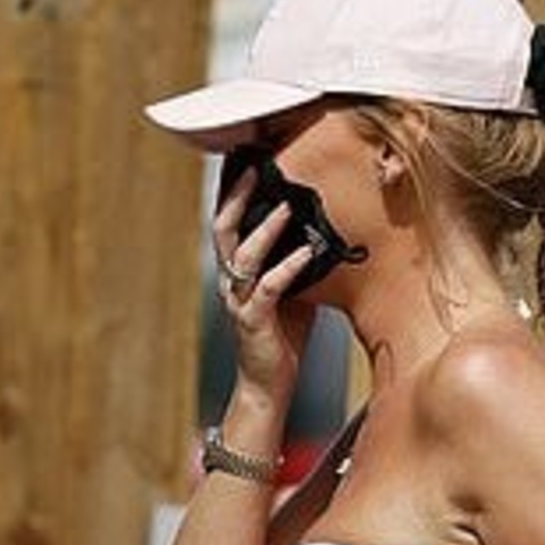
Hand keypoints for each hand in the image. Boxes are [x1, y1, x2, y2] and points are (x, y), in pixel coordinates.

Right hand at [214, 168, 313, 403]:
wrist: (268, 385)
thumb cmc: (281, 339)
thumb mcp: (292, 291)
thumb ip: (297, 262)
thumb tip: (321, 230)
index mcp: (238, 272)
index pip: (229, 222)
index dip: (233, 190)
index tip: (246, 158)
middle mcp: (232, 282)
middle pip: (224, 228)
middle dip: (237, 195)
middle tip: (254, 166)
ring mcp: (240, 301)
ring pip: (242, 255)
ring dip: (264, 228)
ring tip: (286, 206)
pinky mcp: (254, 322)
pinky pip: (268, 288)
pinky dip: (289, 267)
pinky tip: (308, 252)